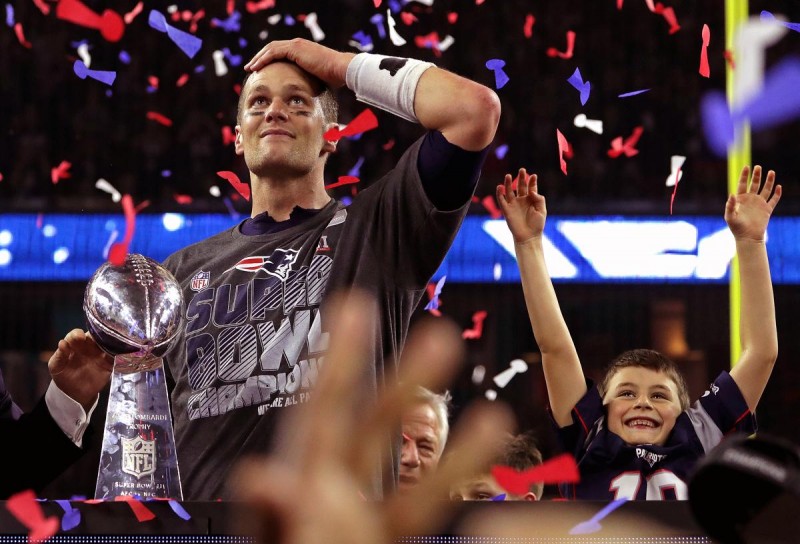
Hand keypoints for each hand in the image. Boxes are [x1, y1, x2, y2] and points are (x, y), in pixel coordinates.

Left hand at [48, 329, 113, 411]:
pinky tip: (123, 352)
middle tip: (101, 335)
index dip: (78, 334)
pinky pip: (117, 357)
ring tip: (116, 341)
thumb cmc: (63, 375)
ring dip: (113, 341)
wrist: (73, 393)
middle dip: (100, 334)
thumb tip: (62, 343)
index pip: (77, 334)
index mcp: (75, 344)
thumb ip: (60, 355)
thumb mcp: (57, 366)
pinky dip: (121, 354)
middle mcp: (89, 346)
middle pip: (96, 336)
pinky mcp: (109, 364)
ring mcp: (100, 354)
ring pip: (109, 343)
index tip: (79, 337)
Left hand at [230, 291, 513, 543]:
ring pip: (411, 472)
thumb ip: (274, 519)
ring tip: (497, 413)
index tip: (354, 302)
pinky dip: (455, 485)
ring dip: (452, 443)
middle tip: (444, 333)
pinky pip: (426, 511)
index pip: (322, 407)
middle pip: (372, 425)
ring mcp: (362, 522)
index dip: (339, 356)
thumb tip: (261, 473)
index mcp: (300, 482)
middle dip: (407, 380)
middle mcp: (332, 493)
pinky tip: (486, 466)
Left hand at [243, 38, 354, 88]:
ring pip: (270, 49)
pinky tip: (256, 67)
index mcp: (303, 51)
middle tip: (251, 68)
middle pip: (273, 49)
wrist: (341, 70)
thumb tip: (307, 98)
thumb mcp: (318, 82)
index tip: (262, 71)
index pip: (281, 53)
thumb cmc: (334, 79)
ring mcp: (296, 45)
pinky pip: (273, 52)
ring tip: (250, 68)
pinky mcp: (295, 48)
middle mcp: (298, 45)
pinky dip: (263, 59)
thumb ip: (310, 84)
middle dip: (260, 58)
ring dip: (258, 58)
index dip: (269, 61)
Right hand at [495, 168, 545, 243]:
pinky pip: (502, 200)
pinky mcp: (507, 210)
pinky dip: (499, 194)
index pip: (531, 187)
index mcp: (531, 200)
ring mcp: (514, 205)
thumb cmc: (537, 225)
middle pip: (521, 186)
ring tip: (508, 175)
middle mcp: (522, 201)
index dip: (532, 181)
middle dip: (521, 178)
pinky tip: (499, 187)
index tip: (533, 176)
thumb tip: (531, 191)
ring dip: (509, 183)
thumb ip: (539, 199)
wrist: (528, 237)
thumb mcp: (542, 210)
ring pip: (510, 191)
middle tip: (522, 170)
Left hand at [725, 165, 781, 241]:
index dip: (744, 175)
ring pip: (765, 189)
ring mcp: (759, 204)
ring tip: (771, 171)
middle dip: (756, 175)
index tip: (746, 167)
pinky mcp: (767, 210)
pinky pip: (774, 200)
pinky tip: (779, 187)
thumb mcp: (730, 217)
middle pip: (754, 184)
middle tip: (758, 167)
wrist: (747, 238)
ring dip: (768, 181)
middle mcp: (750, 199)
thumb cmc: (736, 228)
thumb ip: (730, 206)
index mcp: (740, 199)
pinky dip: (777, 193)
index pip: (742, 184)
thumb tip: (731, 194)